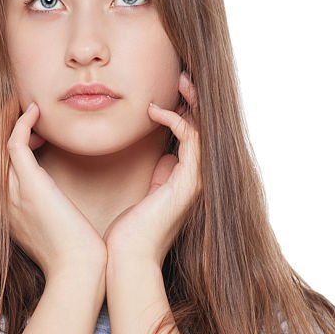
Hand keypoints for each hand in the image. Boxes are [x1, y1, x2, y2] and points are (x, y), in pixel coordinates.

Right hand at [0, 99, 107, 280]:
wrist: (77, 272)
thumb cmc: (74, 256)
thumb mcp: (52, 231)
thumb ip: (47, 213)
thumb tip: (58, 204)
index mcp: (5, 213)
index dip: (2, 146)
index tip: (29, 134)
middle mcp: (1, 202)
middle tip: (16, 109)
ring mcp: (11, 193)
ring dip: (5, 120)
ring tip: (24, 105)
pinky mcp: (28, 186)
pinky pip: (13, 144)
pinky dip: (20, 123)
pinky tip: (34, 112)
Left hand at [103, 72, 202, 266]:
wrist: (128, 259)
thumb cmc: (129, 232)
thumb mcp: (147, 193)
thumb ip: (160, 174)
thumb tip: (165, 156)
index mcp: (187, 179)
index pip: (196, 134)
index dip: (188, 108)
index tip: (172, 88)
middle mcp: (197, 178)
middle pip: (207, 127)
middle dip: (197, 99)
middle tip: (182, 74)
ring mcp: (196, 181)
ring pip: (204, 129)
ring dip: (192, 101)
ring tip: (178, 81)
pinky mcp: (188, 184)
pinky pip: (191, 141)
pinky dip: (176, 121)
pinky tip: (155, 111)